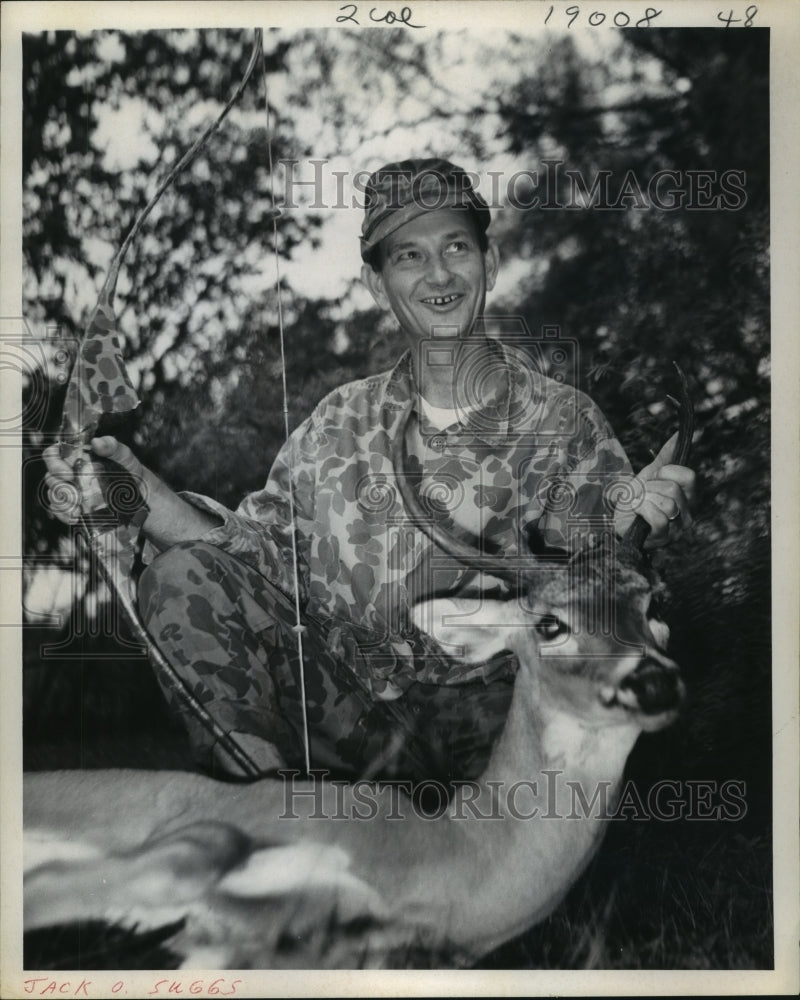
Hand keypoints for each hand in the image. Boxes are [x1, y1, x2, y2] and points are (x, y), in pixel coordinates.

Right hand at [42, 436, 151, 525]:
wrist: (141, 494)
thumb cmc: (129, 469)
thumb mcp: (123, 454)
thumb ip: (111, 445)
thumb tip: (96, 443)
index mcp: (76, 457)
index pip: (52, 455)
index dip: (54, 462)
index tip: (69, 473)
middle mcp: (69, 473)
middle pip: (51, 478)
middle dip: (59, 486)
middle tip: (76, 494)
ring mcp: (71, 492)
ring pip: (54, 496)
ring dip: (62, 503)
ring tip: (77, 508)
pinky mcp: (75, 507)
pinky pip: (61, 512)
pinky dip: (65, 515)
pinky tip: (76, 517)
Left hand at [614, 432, 695, 548]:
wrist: (617, 518)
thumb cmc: (637, 497)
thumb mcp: (650, 474)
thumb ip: (666, 456)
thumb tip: (678, 433)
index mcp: (687, 495)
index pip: (689, 476)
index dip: (666, 473)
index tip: (654, 478)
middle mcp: (688, 512)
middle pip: (674, 489)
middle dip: (650, 488)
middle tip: (643, 494)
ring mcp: (678, 527)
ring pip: (667, 504)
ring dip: (645, 500)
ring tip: (639, 505)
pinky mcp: (665, 537)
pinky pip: (659, 518)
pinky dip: (643, 511)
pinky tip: (638, 514)